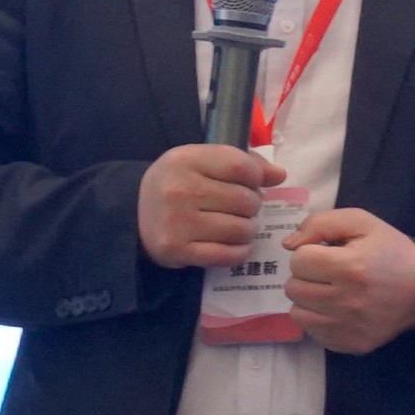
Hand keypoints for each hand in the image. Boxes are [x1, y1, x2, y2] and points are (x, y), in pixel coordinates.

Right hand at [139, 141, 282, 268]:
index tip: (251, 183)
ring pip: (241, 229)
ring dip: (247, 230)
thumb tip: (280, 175)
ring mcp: (178, 222)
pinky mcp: (178, 250)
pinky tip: (236, 245)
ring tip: (237, 225)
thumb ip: (241, 162)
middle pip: (245, 200)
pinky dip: (240, 252)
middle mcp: (180, 189)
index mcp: (185, 159)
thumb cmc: (177, 183)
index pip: (240, 166)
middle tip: (241, 208)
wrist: (134, 215)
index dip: (256, 176)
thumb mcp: (200, 161)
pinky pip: (227, 255)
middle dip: (252, 206)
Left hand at [286, 209, 414, 351]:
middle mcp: (347, 302)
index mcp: (351, 267)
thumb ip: (320, 224)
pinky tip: (336, 309)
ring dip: (308, 299)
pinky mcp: (350, 344)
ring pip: (297, 313)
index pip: (299, 261)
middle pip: (293, 288)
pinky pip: (312, 332)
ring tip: (329, 290)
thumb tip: (288, 245)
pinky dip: (318, 319)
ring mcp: (348, 328)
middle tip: (328, 272)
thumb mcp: (361, 222)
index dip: (310, 252)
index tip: (328, 253)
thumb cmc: (391, 250)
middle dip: (306, 276)